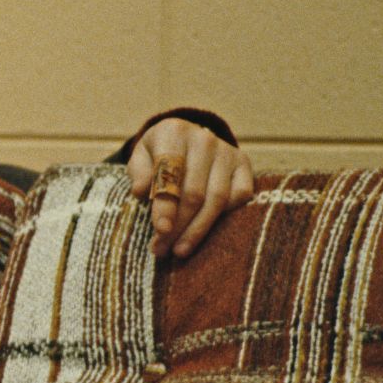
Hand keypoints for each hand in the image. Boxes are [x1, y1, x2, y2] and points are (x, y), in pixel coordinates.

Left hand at [126, 118, 253, 257]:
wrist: (186, 137)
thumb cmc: (158, 154)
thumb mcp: (141, 158)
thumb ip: (139, 173)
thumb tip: (141, 192)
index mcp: (173, 132)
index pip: (169, 173)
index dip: (165, 205)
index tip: (160, 230)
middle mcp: (204, 139)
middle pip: (194, 192)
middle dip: (179, 225)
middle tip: (163, 248)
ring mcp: (227, 151)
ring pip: (216, 199)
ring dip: (198, 230)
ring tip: (180, 250)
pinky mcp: (243, 163)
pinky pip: (240, 196)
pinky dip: (225, 216)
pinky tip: (207, 231)